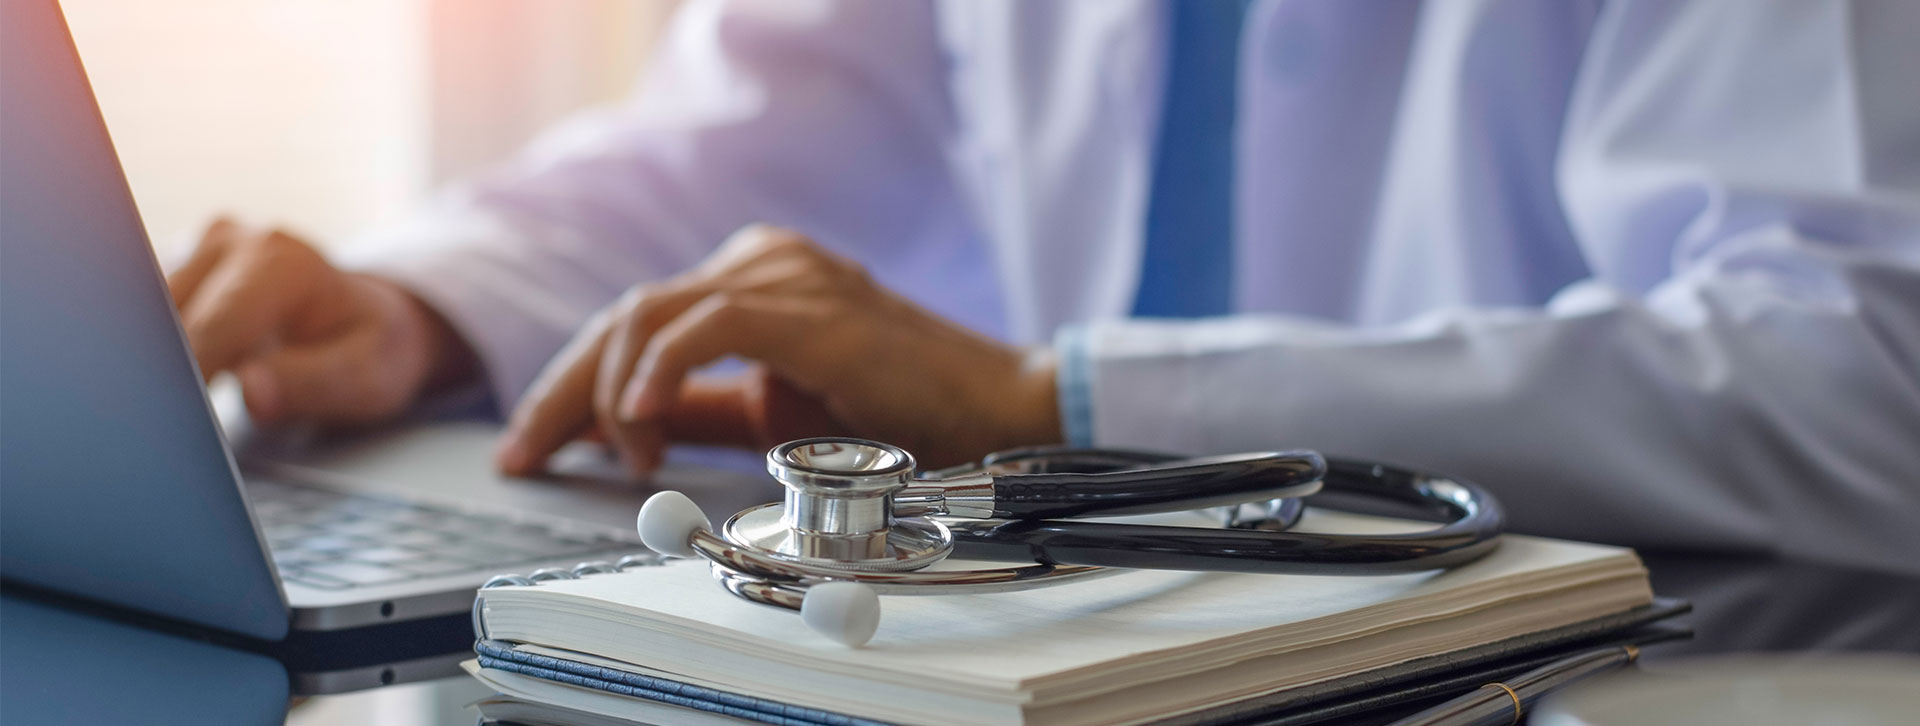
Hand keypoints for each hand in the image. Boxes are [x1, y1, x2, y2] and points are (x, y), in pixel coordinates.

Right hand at [166, 219, 474, 425]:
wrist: (375, 319)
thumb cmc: (373, 349)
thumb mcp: (367, 376)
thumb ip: (310, 383)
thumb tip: (252, 390)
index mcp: (285, 263)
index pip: (213, 327)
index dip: (189, 381)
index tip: (177, 428)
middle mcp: (239, 242)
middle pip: (169, 317)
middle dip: (163, 375)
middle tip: (170, 429)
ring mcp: (206, 248)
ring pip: (148, 315)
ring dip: (154, 363)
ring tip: (175, 409)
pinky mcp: (186, 266)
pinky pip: (149, 312)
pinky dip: (155, 351)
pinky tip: (171, 385)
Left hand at [497, 224, 1060, 476]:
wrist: (994, 410)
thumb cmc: (900, 414)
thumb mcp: (772, 419)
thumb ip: (699, 414)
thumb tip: (620, 433)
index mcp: (751, 280)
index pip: (634, 323)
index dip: (570, 385)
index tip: (529, 444)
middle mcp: (761, 262)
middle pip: (625, 314)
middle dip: (564, 390)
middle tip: (526, 451)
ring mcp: (785, 275)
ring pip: (650, 314)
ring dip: (612, 392)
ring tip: (624, 451)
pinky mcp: (808, 305)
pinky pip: (706, 325)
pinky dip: (659, 369)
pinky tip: (642, 416)